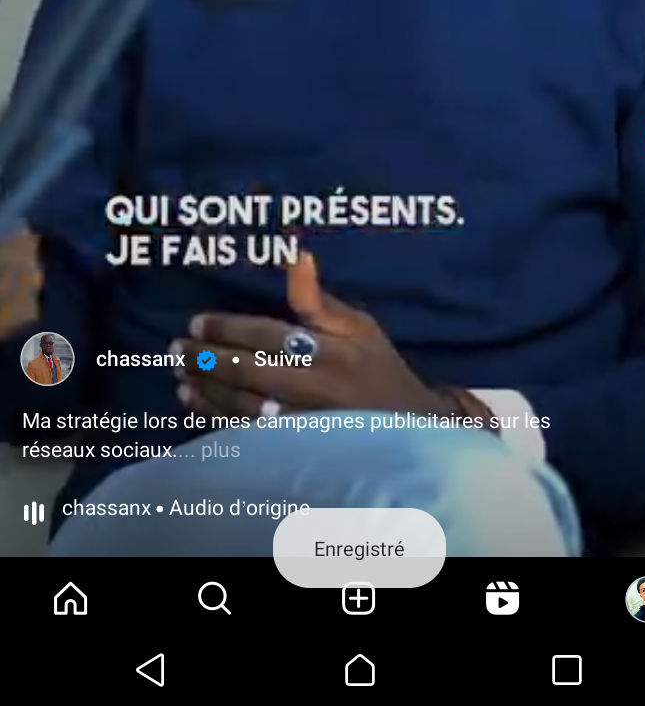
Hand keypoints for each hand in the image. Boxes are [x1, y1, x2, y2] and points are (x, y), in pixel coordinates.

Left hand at [173, 251, 444, 418]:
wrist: (409, 430)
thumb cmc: (378, 370)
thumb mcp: (361, 328)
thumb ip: (320, 300)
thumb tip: (296, 255)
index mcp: (331, 351)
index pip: (269, 335)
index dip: (229, 328)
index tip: (196, 322)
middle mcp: (315, 386)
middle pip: (249, 370)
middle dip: (207, 359)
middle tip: (174, 349)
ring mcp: (305, 424)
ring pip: (243, 405)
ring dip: (206, 390)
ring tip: (178, 376)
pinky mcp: (298, 451)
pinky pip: (250, 434)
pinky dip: (218, 419)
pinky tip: (195, 406)